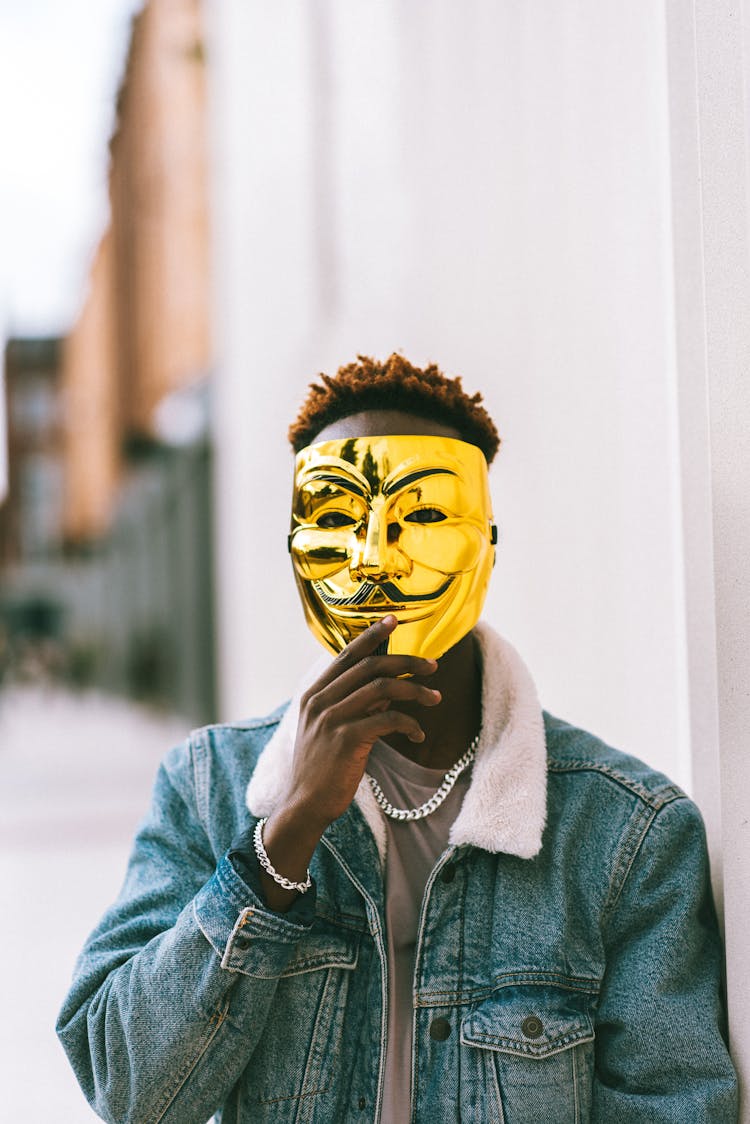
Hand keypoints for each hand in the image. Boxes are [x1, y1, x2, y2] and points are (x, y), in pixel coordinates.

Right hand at [287, 613, 440, 830]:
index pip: (346, 655)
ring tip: (436, 698)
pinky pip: (387, 720)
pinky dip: (409, 724)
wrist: (305, 804)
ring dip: (415, 690)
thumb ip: (353, 704)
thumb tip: (386, 688)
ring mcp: (331, 719)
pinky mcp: (346, 740)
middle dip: (406, 661)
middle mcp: (320, 701)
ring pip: (382, 689)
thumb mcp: (330, 729)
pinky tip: (418, 735)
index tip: (393, 620)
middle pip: (370, 667)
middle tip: (433, 665)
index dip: (371, 636)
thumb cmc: (323, 768)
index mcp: (314, 694)